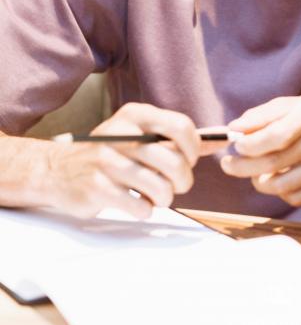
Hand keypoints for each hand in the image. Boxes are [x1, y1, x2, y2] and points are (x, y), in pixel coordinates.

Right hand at [44, 103, 224, 218]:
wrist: (57, 170)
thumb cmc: (109, 152)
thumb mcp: (138, 133)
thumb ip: (174, 137)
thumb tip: (220, 139)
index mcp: (135, 114)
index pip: (181, 127)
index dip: (194, 149)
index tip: (190, 160)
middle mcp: (121, 133)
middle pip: (174, 160)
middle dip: (183, 180)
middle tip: (178, 186)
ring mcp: (105, 161)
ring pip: (159, 186)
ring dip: (165, 198)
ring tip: (158, 197)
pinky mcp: (95, 188)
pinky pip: (139, 206)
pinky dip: (145, 210)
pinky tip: (137, 204)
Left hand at [220, 94, 300, 206]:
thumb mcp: (295, 104)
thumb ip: (263, 115)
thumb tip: (234, 128)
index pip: (277, 135)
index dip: (251, 145)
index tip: (235, 146)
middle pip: (277, 162)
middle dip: (244, 167)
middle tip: (229, 165)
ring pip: (285, 185)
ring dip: (259, 182)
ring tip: (253, 174)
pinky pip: (298, 197)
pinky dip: (280, 192)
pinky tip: (277, 179)